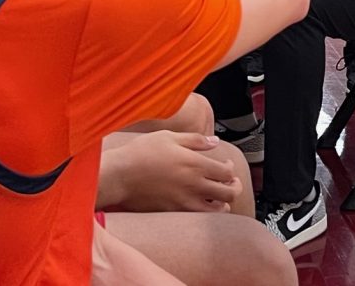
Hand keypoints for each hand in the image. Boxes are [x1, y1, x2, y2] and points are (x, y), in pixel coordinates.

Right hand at [110, 131, 240, 212]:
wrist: (120, 175)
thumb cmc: (141, 153)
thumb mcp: (169, 136)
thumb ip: (196, 140)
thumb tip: (215, 142)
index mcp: (195, 163)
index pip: (227, 172)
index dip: (231, 169)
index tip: (226, 166)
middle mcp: (194, 184)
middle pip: (229, 192)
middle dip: (234, 187)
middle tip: (230, 183)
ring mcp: (185, 201)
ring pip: (218, 210)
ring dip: (222, 203)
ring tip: (218, 196)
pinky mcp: (174, 212)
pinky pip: (199, 218)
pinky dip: (206, 214)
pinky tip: (201, 206)